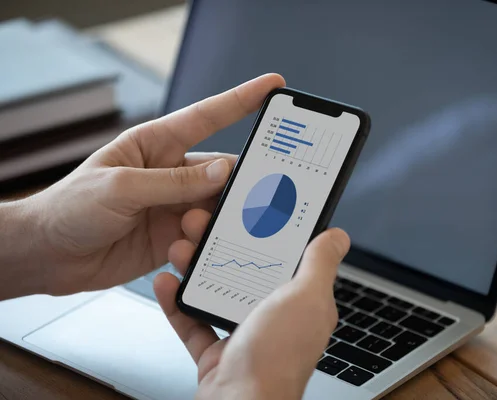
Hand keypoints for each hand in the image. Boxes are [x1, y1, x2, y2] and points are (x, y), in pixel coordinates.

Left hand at [7, 73, 284, 296]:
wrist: (47, 255)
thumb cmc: (70, 207)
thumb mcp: (121, 187)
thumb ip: (174, 181)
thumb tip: (223, 170)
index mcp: (156, 145)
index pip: (207, 117)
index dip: (242, 100)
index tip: (273, 87)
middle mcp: (171, 173)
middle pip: (222, 170)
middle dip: (239, 182)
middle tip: (257, 193)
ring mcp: (174, 206)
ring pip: (217, 207)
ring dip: (214, 220)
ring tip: (189, 229)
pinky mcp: (173, 236)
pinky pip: (203, 238)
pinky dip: (203, 245)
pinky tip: (183, 250)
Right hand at [154, 227, 349, 399]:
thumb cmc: (276, 359)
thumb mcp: (305, 298)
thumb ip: (319, 264)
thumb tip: (337, 236)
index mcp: (302, 303)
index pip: (287, 258)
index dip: (269, 233)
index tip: (249, 211)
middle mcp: (275, 318)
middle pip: (246, 271)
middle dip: (222, 246)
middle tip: (203, 224)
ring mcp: (244, 335)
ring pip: (217, 292)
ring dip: (195, 269)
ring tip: (181, 247)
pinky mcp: (217, 352)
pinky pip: (193, 321)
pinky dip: (177, 303)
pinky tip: (166, 282)